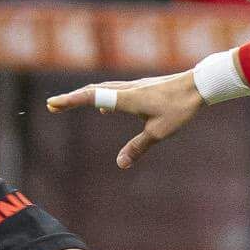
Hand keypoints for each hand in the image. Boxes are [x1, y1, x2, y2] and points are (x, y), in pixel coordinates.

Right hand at [45, 70, 203, 168]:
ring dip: (85, 96)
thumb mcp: (158, 133)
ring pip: (103, 89)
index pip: (92, 98)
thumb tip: (120, 164)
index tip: (52, 104)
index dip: (70, 101)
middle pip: (92, 91)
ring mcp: (134, 86)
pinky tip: (106, 109)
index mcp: (126, 99)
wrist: (198, 85)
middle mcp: (126, 89)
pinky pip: (115, 91)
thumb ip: (137, 148)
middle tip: (53, 106)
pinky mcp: (142, 87)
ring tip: (71, 104)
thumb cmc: (179, 109)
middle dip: (72, 99)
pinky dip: (102, 97)